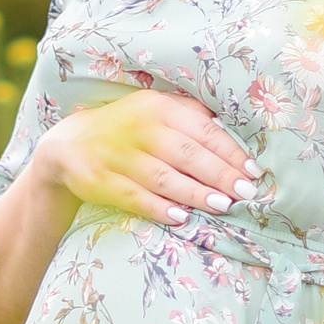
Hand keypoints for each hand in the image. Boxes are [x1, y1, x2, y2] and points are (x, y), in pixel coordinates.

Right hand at [27, 90, 261, 228]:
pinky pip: (133, 196)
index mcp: (158, 107)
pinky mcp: (99, 179)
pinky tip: (181, 217)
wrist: (70, 143)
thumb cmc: (128, 127)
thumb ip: (191, 117)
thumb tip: (233, 133)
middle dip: (220, 175)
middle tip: (246, 193)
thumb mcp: (156, 110)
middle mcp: (138, 128)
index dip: (230, 152)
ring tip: (223, 206)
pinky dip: (158, 207)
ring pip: (163, 177)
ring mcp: (117, 154)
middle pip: (187, 154)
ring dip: (195, 193)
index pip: (202, 130)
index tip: (253, 171)